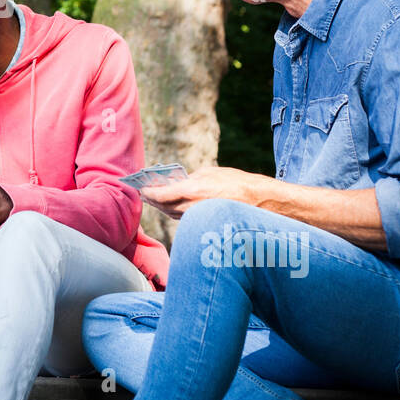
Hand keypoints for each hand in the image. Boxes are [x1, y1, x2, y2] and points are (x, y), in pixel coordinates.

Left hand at [140, 166, 272, 219]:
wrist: (258, 202)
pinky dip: (176, 213)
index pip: (161, 195)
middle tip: (145, 194)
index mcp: (192, 190)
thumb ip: (191, 179)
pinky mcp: (204, 226)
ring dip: (163, 207)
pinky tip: (173, 207)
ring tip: (156, 200)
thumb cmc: (236, 182)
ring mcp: (198, 219)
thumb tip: (177, 184)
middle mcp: (191, 208)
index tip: (141, 189)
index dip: (148, 192)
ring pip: (173, 214)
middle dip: (153, 200)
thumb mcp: (211, 173)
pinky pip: (184, 219)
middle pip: (164, 207)